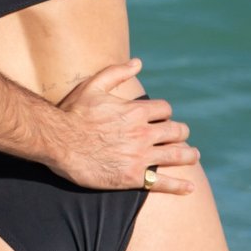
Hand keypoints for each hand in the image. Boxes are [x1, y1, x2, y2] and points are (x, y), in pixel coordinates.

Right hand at [54, 58, 199, 191]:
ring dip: (188, 155)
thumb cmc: (72, 113)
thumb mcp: (93, 86)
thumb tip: (138, 62)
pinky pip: (163, 183)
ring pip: (176, 155)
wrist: (57, 142)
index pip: (165, 110)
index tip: (162, 118)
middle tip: (181, 136)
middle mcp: (143, 132)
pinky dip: (179, 185)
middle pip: (176, 131)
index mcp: (136, 111)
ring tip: (193, 155)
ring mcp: (140, 156)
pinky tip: (189, 188)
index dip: (165, 113)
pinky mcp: (133, 177)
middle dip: (180, 132)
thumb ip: (117, 73)